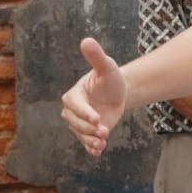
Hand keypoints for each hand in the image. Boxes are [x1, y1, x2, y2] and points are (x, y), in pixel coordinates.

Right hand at [61, 38, 127, 156]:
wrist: (118, 92)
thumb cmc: (110, 78)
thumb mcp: (106, 67)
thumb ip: (96, 57)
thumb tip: (87, 40)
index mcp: (73, 95)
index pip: (75, 106)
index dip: (84, 113)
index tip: (96, 119)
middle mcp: (73, 111)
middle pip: (76, 123)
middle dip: (88, 129)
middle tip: (103, 132)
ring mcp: (80, 123)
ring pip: (81, 134)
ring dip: (90, 140)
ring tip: (101, 144)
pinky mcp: (88, 132)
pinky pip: (86, 142)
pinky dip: (91, 148)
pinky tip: (98, 152)